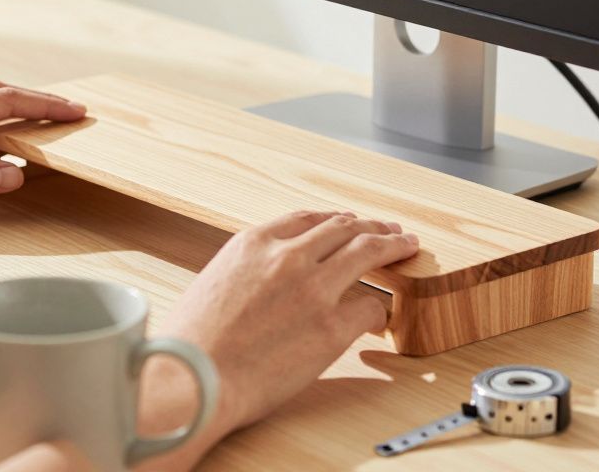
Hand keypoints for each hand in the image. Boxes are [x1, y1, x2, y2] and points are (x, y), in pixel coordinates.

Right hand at [137, 211, 418, 470]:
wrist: (194, 379)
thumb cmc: (192, 344)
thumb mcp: (212, 283)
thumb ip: (246, 271)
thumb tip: (265, 281)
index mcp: (253, 243)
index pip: (307, 219)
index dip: (335, 220)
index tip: (349, 223)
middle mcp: (286, 256)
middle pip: (344, 228)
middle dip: (371, 227)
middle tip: (390, 232)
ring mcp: (313, 288)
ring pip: (368, 251)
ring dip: (392, 246)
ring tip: (406, 247)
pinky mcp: (331, 326)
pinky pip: (371, 307)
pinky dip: (380, 310)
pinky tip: (383, 317)